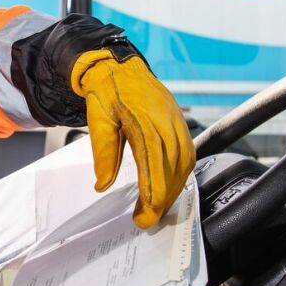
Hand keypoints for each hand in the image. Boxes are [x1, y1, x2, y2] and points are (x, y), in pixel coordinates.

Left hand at [71, 47, 196, 228]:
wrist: (119, 66)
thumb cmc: (107, 91)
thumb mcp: (97, 118)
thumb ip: (103, 151)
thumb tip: (102, 184)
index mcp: (143, 118)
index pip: (153, 160)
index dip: (153, 189)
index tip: (146, 212)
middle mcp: (165, 120)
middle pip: (172, 166)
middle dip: (163, 197)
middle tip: (148, 220)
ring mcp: (176, 120)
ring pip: (184, 162)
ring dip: (174, 188)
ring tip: (158, 209)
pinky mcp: (179, 122)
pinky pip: (188, 152)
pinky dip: (181, 174)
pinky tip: (171, 187)